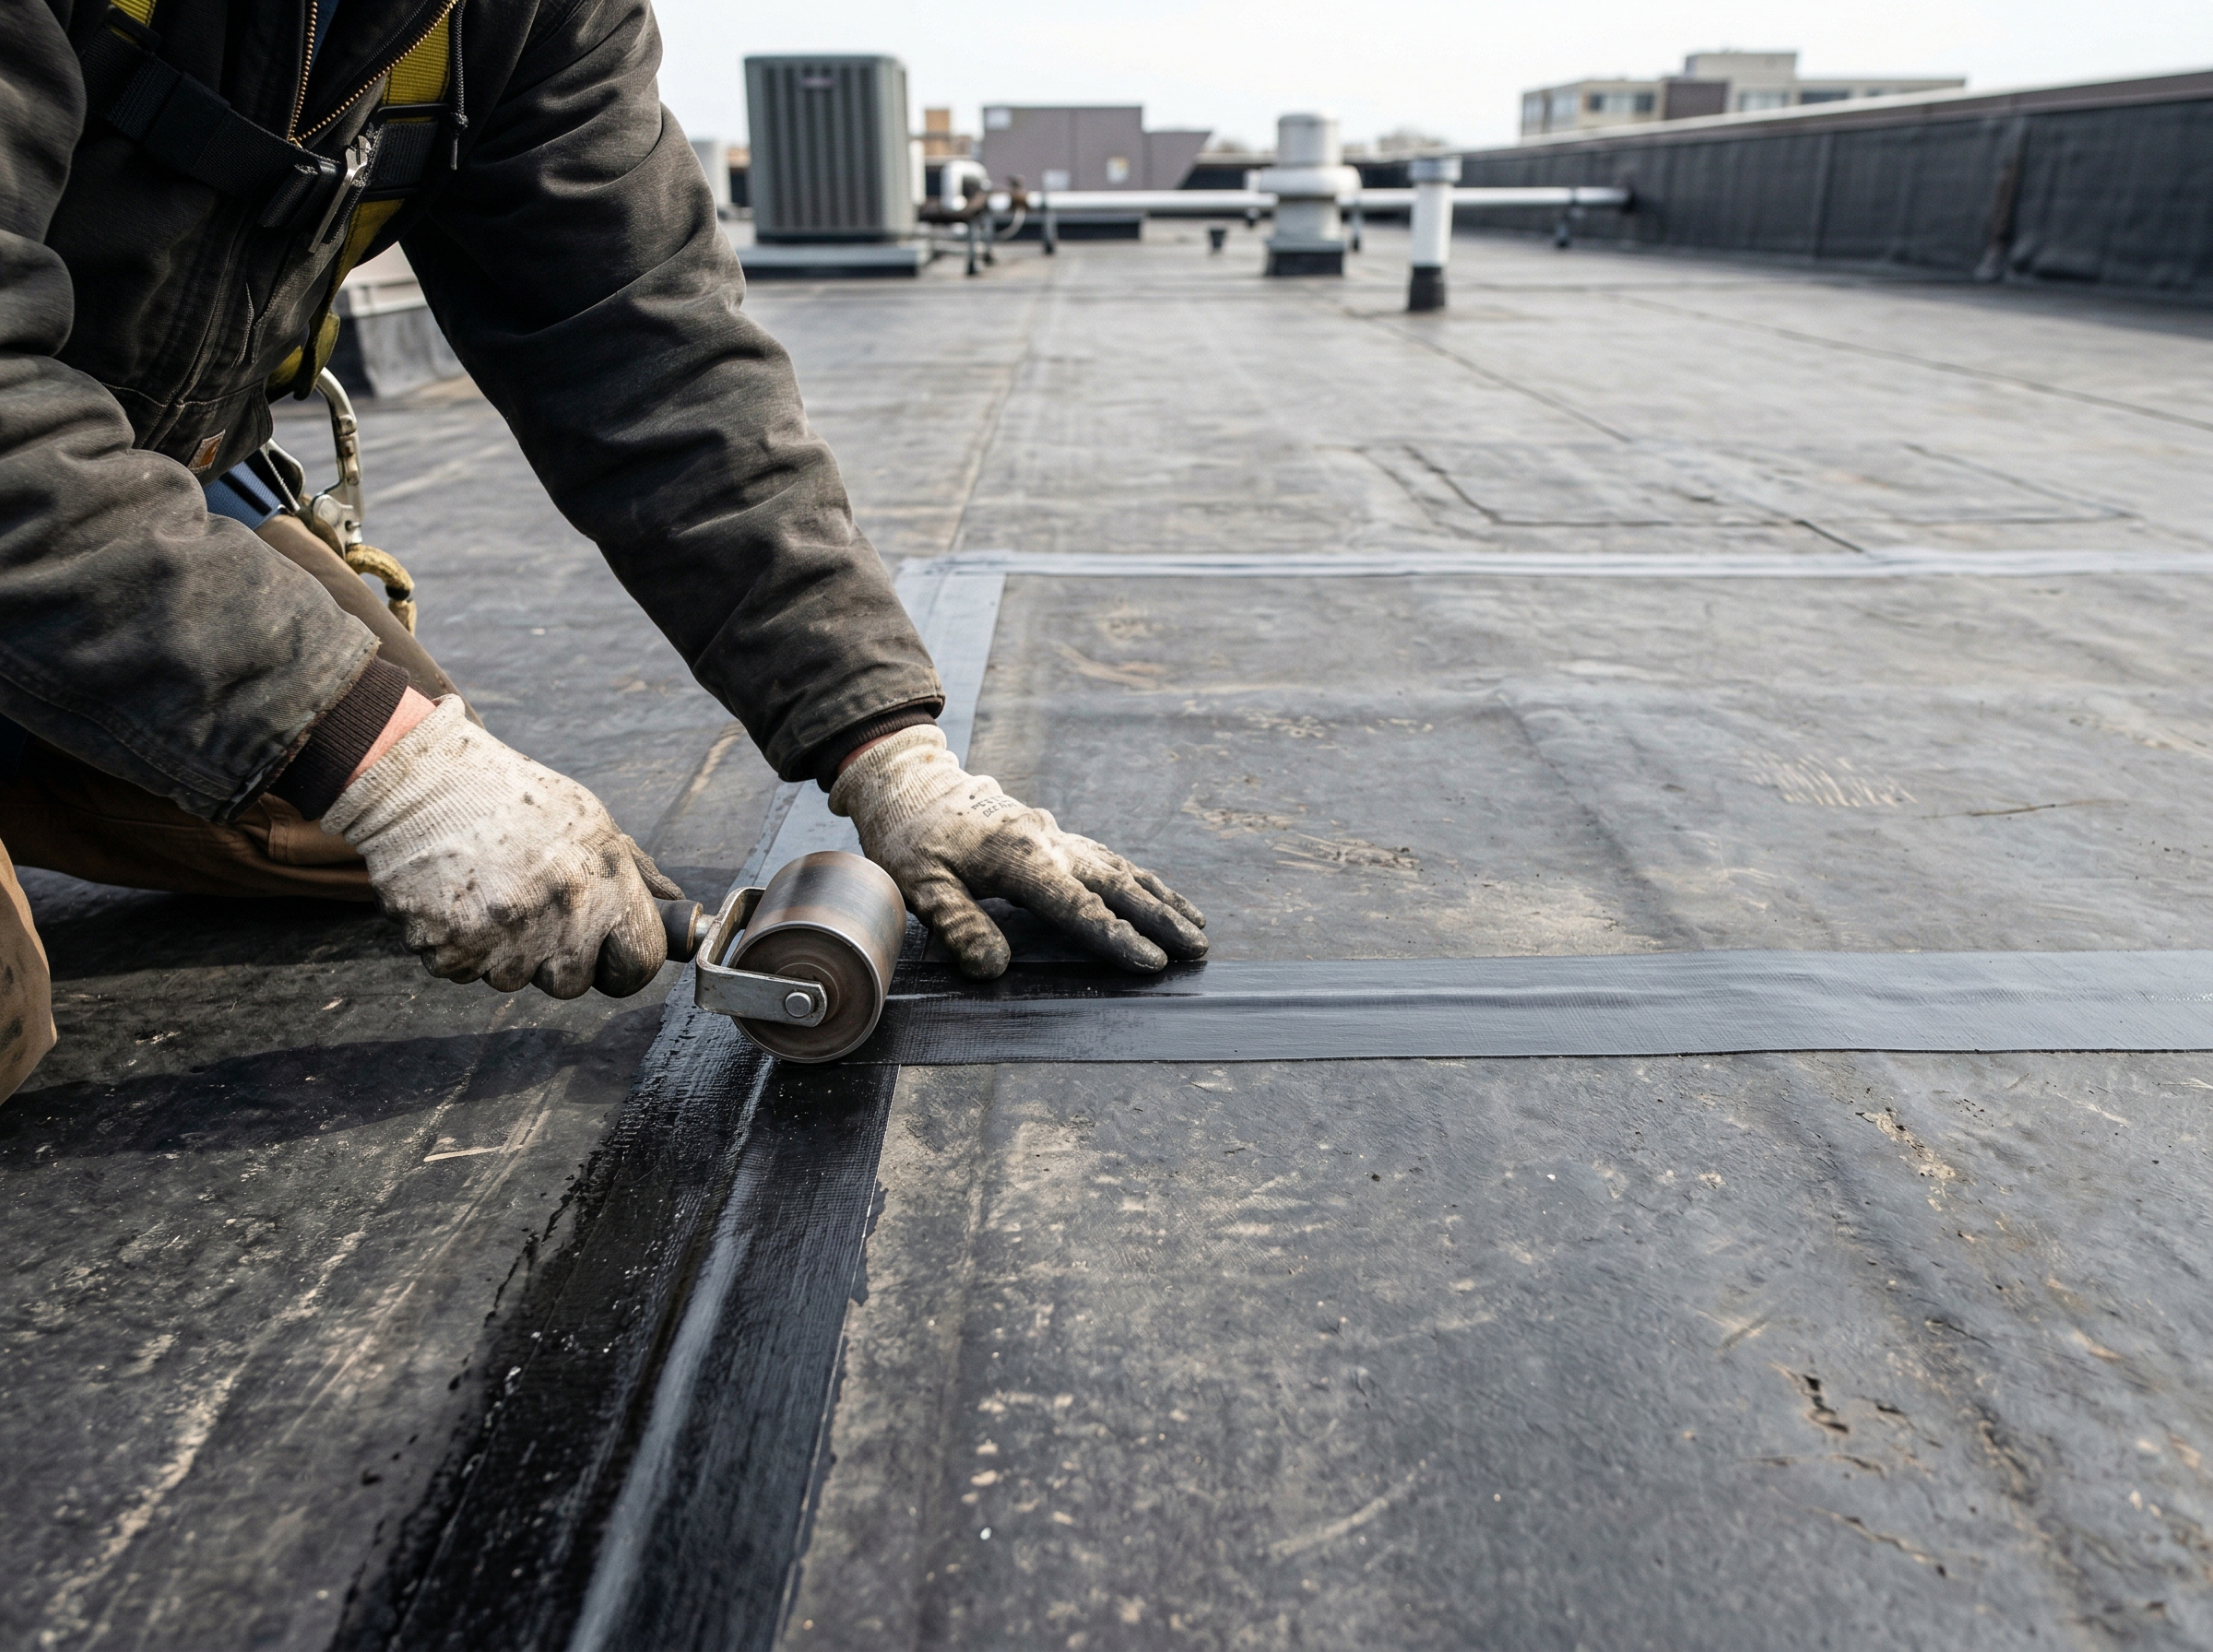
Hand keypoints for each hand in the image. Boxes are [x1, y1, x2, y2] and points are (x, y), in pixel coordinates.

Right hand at [322, 696, 681, 996]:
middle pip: (573, 984)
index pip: (640, 964)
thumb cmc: (514, 796)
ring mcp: (501, 942)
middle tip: (535, 912)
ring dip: (505, 951)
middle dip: (559, 959)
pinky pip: (465, 973)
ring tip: (492, 893)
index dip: (626, 962)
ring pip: (514, 980)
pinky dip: (461, 946)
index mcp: (604, 885)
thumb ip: (635, 869)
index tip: (612, 952)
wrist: (422, 782)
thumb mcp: (591, 819)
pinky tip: (458, 899)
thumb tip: (674, 902)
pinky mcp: (450, 953)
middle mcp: (559, 919)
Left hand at [830, 726, 1205, 978]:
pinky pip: (1110, 858)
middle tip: (1199, 949)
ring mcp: (1058, 836)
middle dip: (1161, 919)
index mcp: (1019, 857)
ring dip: (1162, 899)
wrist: (915, 788)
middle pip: (1117, 885)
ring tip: (1199, 926)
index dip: (1116, 938)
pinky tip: (1161, 896)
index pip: (1077, 906)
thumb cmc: (913, 843)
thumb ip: (957, 924)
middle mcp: (1050, 842)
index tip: (1152, 963)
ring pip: (1122, 869)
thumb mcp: (919, 886)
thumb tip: (994, 967)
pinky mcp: (1058, 836)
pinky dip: (1142, 880)